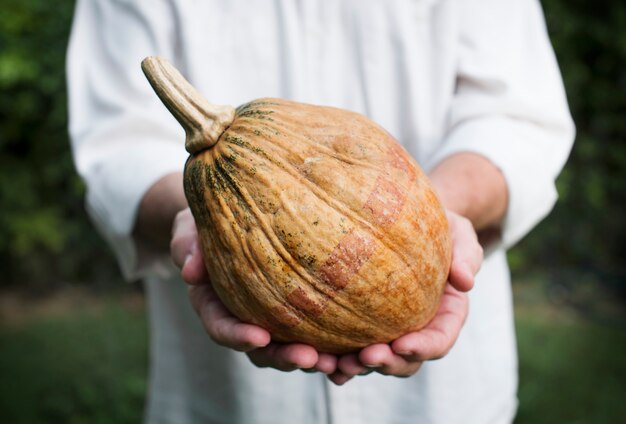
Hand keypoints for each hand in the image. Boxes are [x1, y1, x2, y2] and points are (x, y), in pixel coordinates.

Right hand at [171, 208, 338, 372]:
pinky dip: (332, 344)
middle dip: (285, 357)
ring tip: (339, 362)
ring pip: (289, 346)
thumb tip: (190, 271)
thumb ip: (187, 244)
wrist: (231, 214)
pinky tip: (355, 348)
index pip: (221, 326)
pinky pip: (313, 331)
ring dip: (314, 358)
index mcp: (213, 302)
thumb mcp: (190, 226)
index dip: (238, 336)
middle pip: (261, 348)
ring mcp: (270, 315)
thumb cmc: (208, 220)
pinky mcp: (296, 308)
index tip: (260, 337)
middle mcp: (242, 315)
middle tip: (310, 358)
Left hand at [328, 210, 482, 384]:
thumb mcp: (459, 232)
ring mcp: (388, 330)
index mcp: (445, 315)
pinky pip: (348, 347)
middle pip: (405, 361)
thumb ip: (467, 254)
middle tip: (365, 357)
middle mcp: (417, 329)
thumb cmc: (437, 226)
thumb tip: (467, 281)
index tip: (402, 344)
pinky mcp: (361, 324)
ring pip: (375, 361)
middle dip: (386, 364)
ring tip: (338, 364)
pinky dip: (336, 359)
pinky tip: (319, 359)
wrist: (406, 221)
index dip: (423, 348)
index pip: (438, 340)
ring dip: (357, 367)